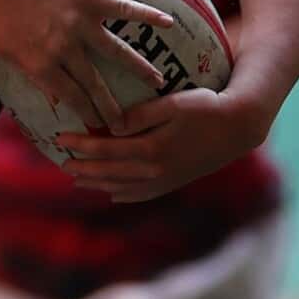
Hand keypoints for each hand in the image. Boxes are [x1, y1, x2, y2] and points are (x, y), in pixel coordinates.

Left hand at [0, 0, 173, 131]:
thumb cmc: (1, 11)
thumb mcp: (8, 52)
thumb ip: (33, 76)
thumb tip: (56, 102)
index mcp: (40, 64)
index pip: (69, 97)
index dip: (85, 113)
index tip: (98, 126)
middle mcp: (64, 48)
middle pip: (94, 84)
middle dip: (111, 107)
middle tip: (126, 124)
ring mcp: (80, 23)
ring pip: (116, 53)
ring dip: (139, 69)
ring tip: (158, 82)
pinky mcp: (91, 0)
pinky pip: (124, 10)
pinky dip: (148, 15)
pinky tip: (168, 22)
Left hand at [55, 86, 265, 204]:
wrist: (238, 128)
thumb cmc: (206, 107)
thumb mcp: (173, 103)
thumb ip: (140, 114)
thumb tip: (112, 126)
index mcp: (151, 149)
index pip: (106, 149)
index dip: (81, 145)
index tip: (60, 139)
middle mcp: (154, 170)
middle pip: (108, 172)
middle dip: (83, 168)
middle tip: (62, 163)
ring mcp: (164, 181)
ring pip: (121, 186)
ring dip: (97, 183)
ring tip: (77, 179)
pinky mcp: (173, 183)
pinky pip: (141, 195)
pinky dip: (122, 194)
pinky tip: (111, 192)